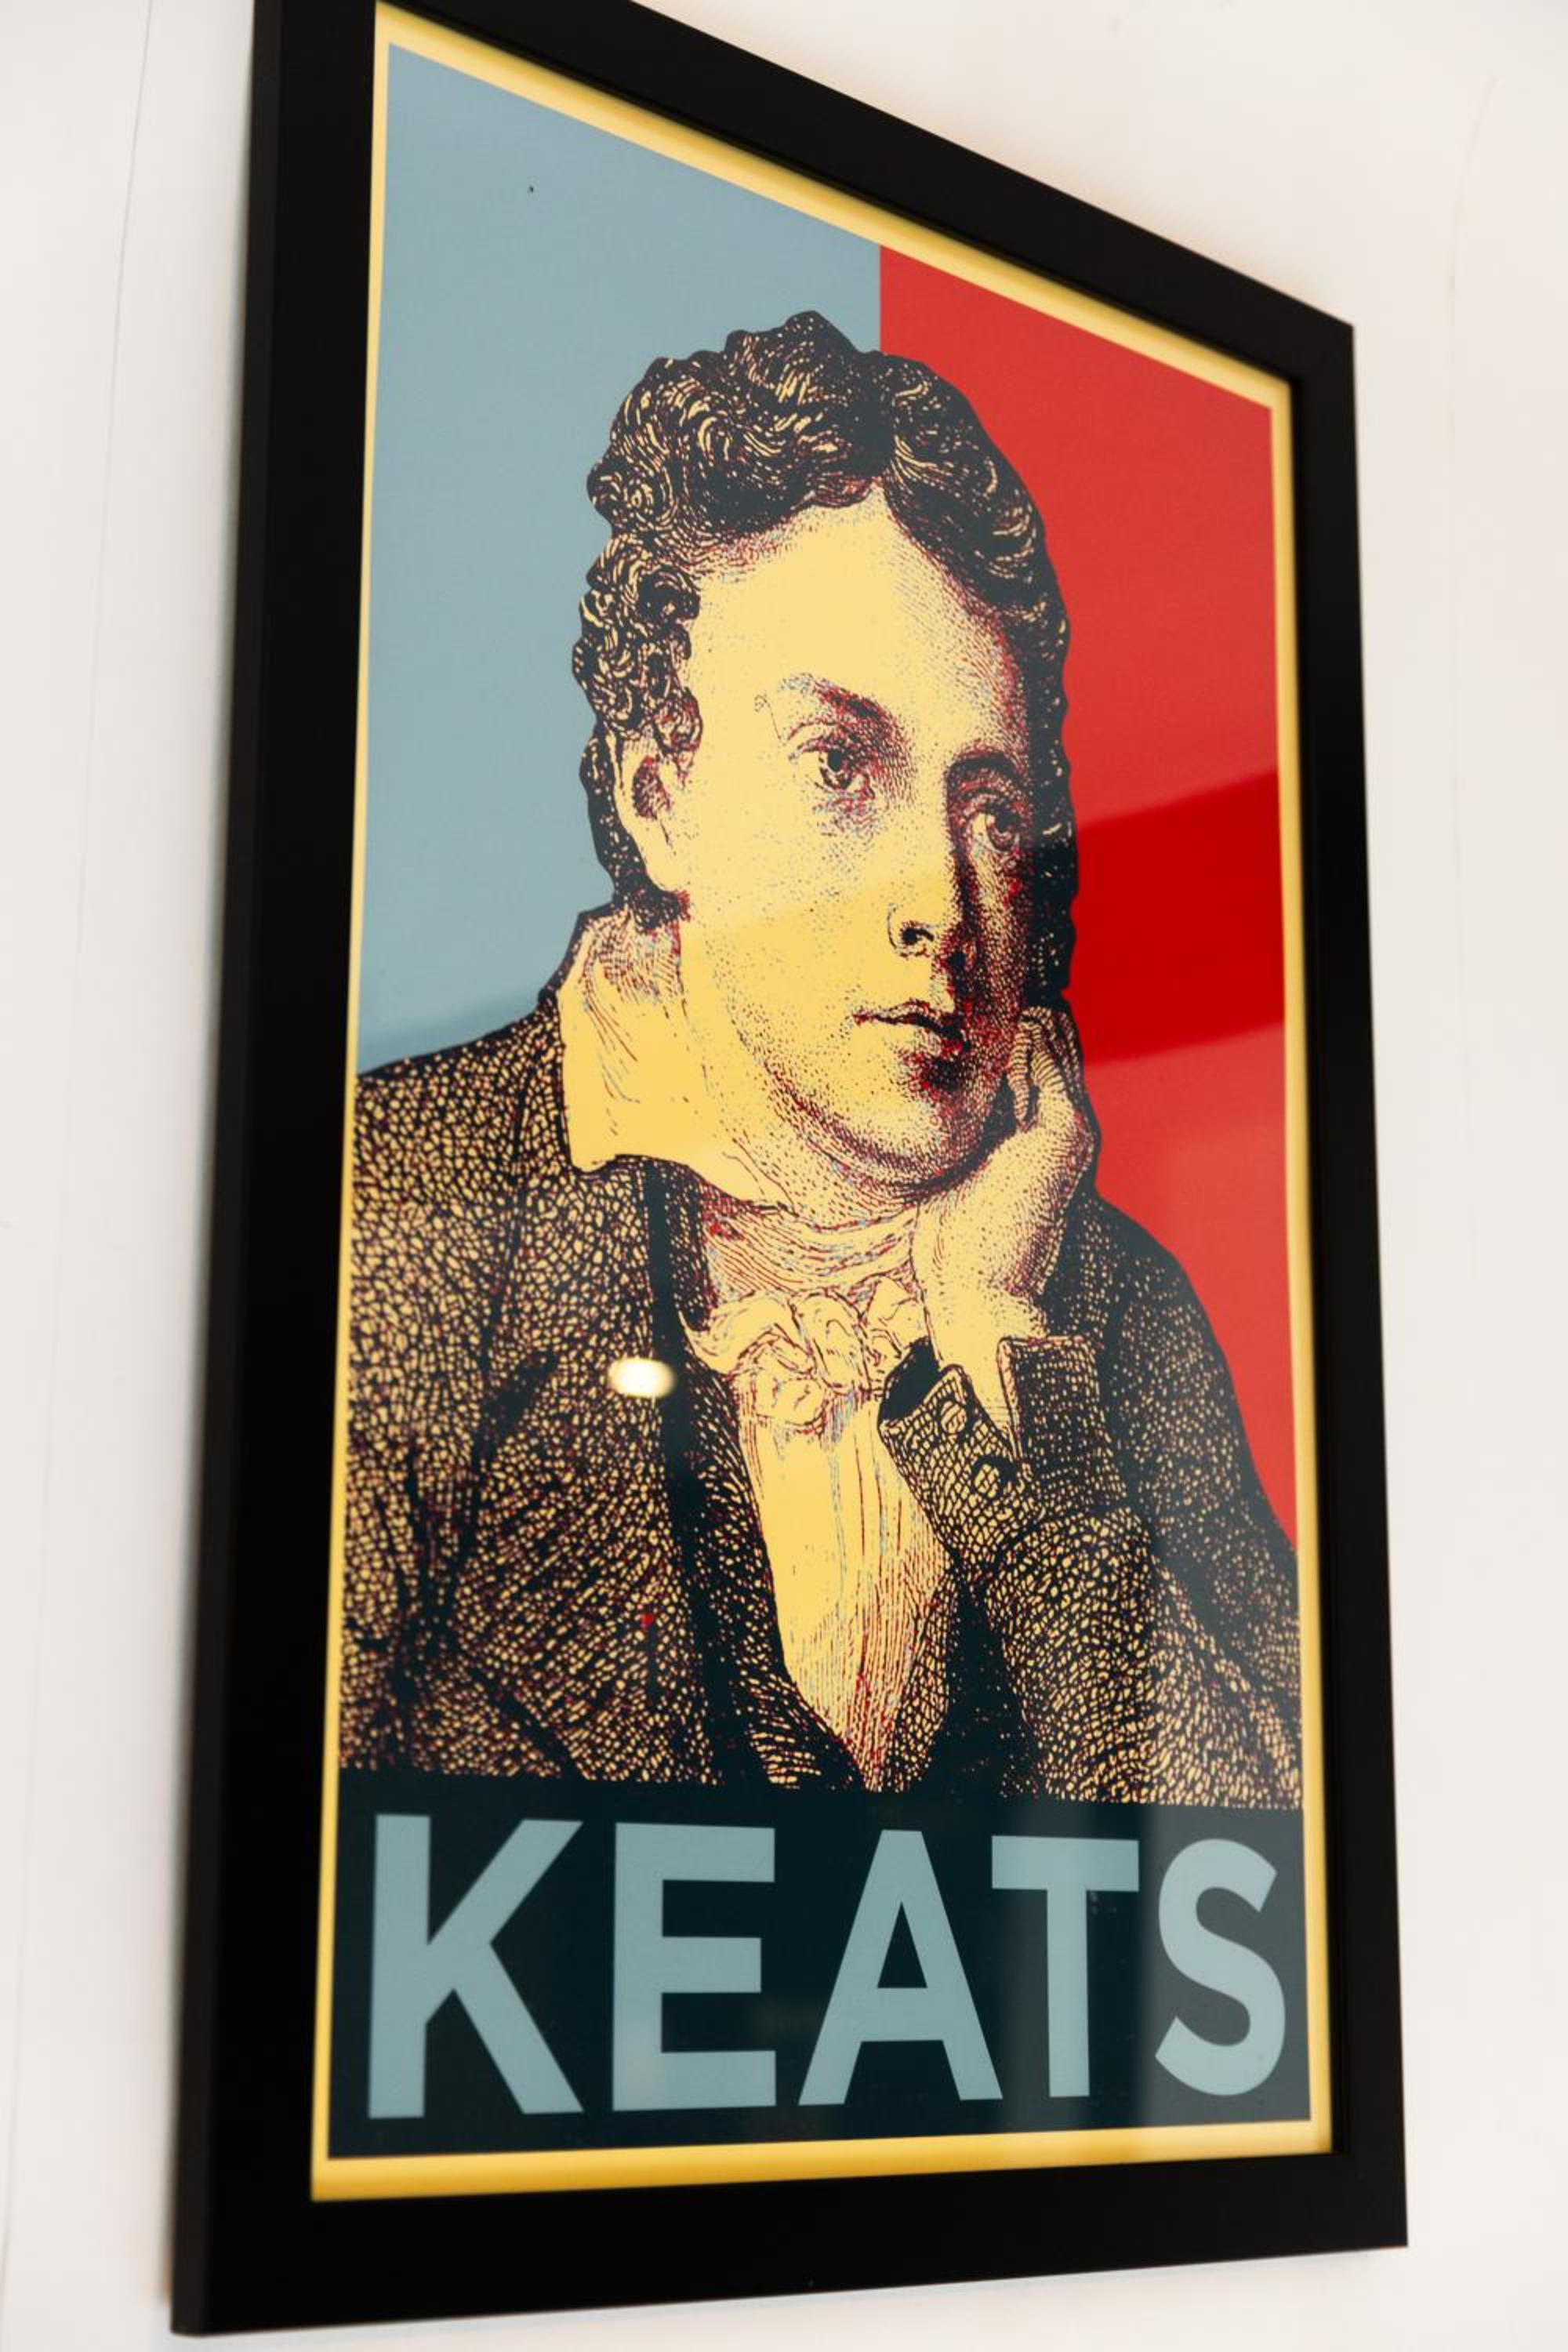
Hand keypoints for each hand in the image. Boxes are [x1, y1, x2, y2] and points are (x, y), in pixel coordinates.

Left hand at [912, 1007, 1095, 1429]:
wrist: (977, 1293)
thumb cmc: (956, 1244)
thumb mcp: (952, 1169)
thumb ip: (956, 1130)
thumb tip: (921, 1092)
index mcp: (1036, 1135)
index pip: (1032, 1058)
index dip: (1005, 1020)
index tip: (966, 985)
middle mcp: (1060, 1126)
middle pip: (1049, 1042)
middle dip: (1016, 1003)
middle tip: (974, 961)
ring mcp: (1068, 1130)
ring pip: (1054, 1044)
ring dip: (1019, 1009)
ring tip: (982, 974)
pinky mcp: (1065, 1135)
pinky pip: (1049, 1065)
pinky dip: (1025, 1036)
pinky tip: (996, 1014)